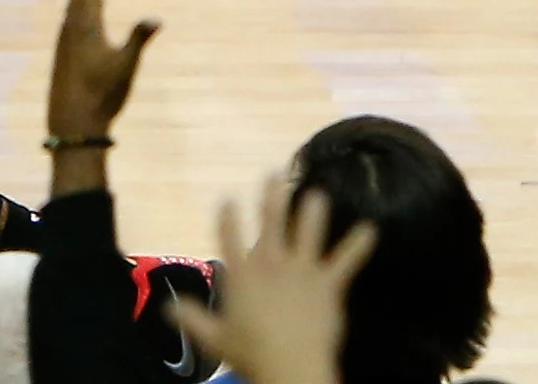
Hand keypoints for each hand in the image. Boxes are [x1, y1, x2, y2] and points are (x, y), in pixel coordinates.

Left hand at [48, 0, 160, 148]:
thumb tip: (156, 19)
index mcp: (83, 22)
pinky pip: (79, 12)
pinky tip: (100, 2)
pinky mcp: (69, 47)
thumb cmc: (101, 94)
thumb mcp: (126, 66)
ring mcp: (68, 35)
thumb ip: (139, 40)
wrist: (72, 123)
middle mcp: (72, 23)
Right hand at [164, 177, 376, 383]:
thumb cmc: (250, 353)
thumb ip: (190, 318)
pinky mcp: (327, 284)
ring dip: (313, 212)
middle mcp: (270, 264)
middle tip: (274, 174)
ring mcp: (301, 271)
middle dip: (271, 196)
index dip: (228, 216)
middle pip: (270, 222)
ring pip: (307, 233)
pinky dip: (358, 245)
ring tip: (317, 193)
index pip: (230, 237)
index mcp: (240, 274)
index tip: (227, 198)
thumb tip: (167, 307)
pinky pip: (345, 261)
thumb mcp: (213, 337)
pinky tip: (371, 229)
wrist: (291, 366)